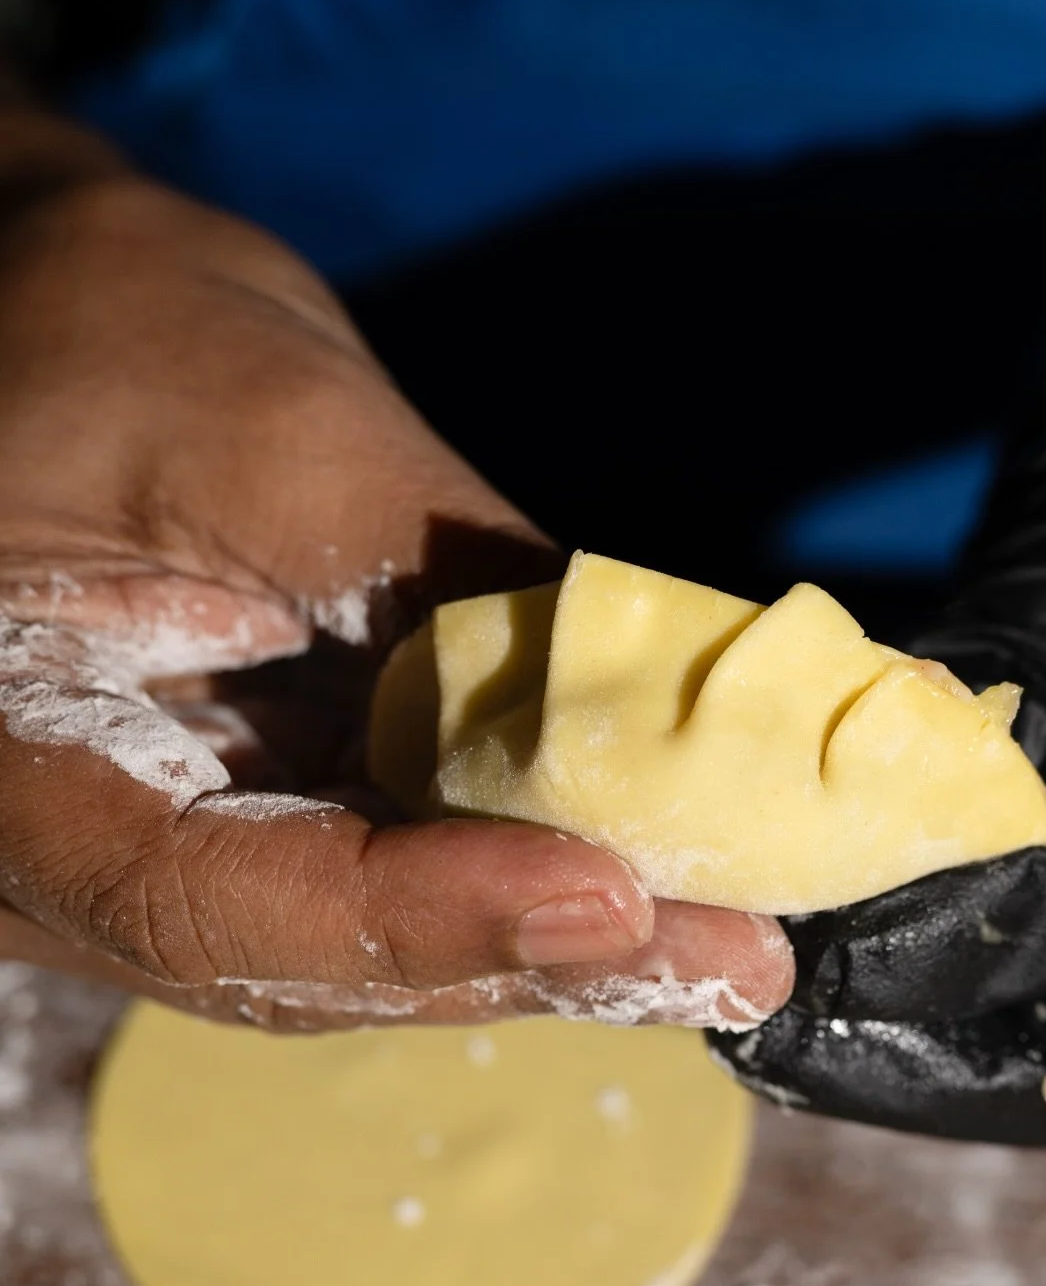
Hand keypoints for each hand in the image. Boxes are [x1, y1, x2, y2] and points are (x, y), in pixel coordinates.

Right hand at [0, 109, 792, 1030]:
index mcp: (2, 761)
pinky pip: (363, 884)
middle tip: (734, 956)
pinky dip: (504, 885)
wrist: (15, 324)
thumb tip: (649, 702)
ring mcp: (134, 857)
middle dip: (533, 959)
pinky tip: (642, 883)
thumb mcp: (265, 428)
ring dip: (544, 947)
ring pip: (351, 948)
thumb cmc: (86, 328)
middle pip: (305, 961)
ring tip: (724, 940)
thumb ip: (433, 575)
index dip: (418, 912)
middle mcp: (48, 860)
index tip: (608, 895)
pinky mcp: (216, 827)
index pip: (201, 895)